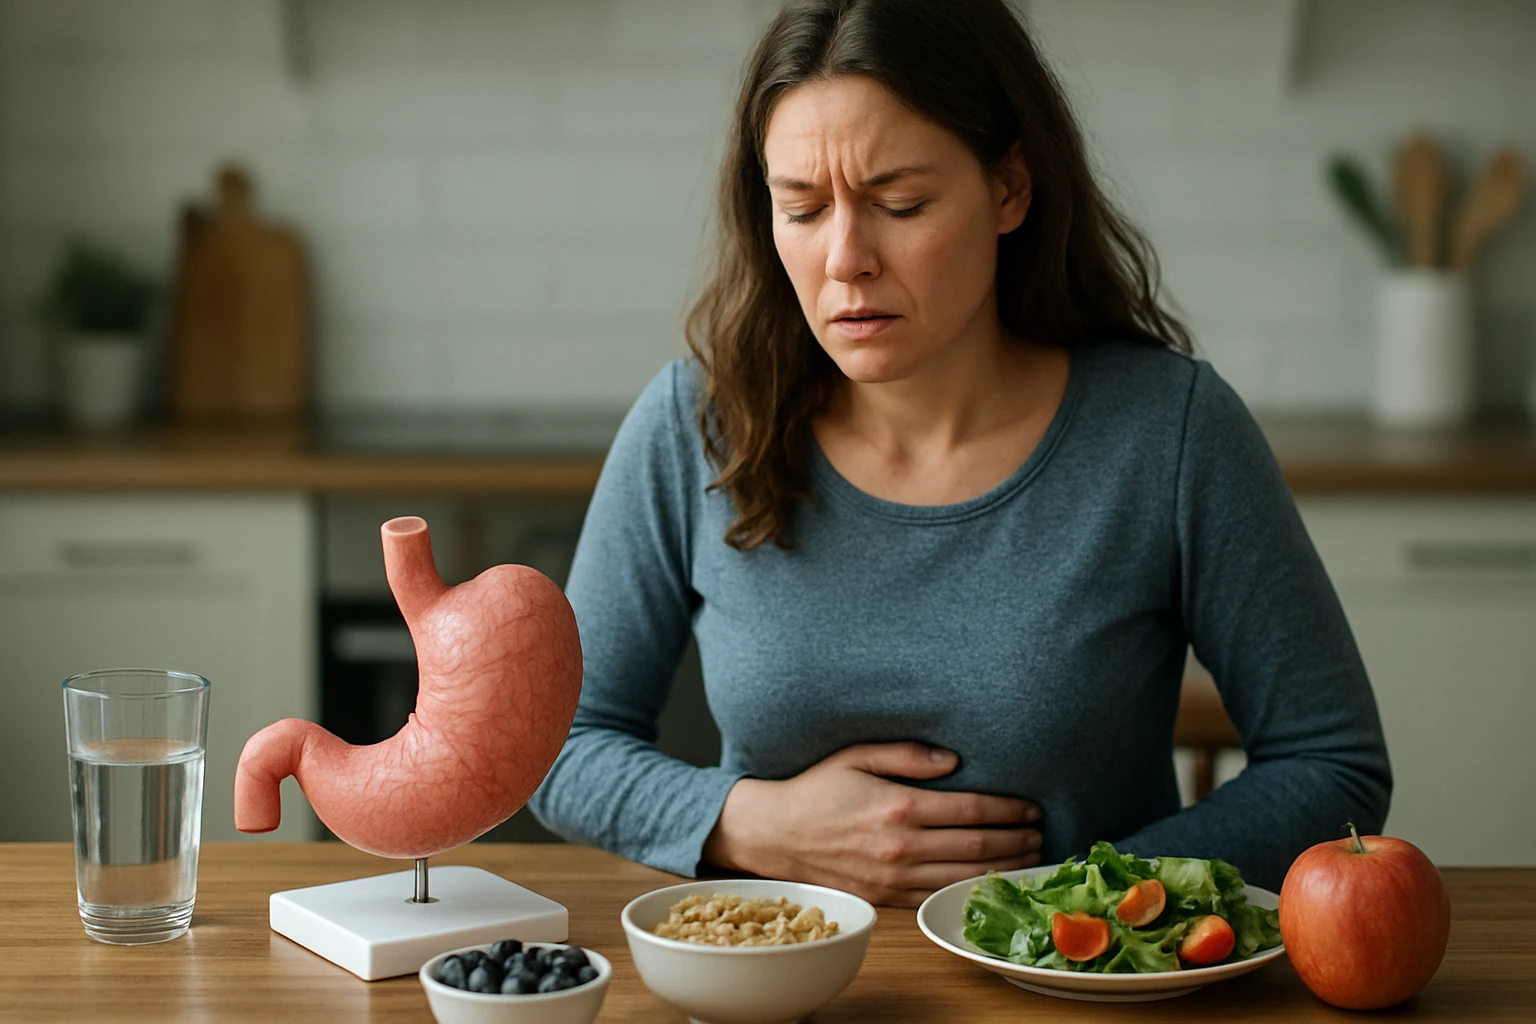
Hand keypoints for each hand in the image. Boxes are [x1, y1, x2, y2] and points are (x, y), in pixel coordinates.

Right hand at [701, 742, 1042, 906]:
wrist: (775, 834)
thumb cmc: (816, 789)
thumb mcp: (857, 756)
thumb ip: (908, 755)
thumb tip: (955, 760)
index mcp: (898, 807)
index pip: (971, 810)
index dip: (1008, 810)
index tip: (1031, 807)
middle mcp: (900, 846)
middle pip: (977, 847)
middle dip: (1017, 841)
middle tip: (1040, 835)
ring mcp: (894, 877)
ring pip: (963, 877)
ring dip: (1003, 869)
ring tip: (1028, 859)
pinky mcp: (886, 897)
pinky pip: (936, 897)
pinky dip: (968, 891)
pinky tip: (988, 882)